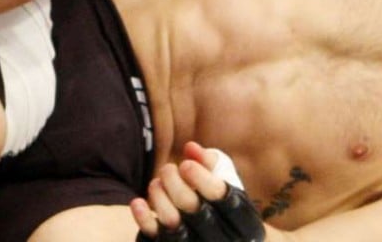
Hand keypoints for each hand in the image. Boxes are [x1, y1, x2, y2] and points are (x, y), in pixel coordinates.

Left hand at [131, 146, 264, 241]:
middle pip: (194, 208)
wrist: (218, 239)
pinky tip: (138, 202)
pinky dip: (143, 219)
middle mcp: (223, 239)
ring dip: (159, 196)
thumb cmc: (222, 201)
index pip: (221, 196)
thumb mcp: (225, 178)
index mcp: (244, 221)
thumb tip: (191, 149)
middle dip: (174, 182)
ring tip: (156, 183)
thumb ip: (211, 160)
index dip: (201, 177)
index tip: (185, 164)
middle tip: (168, 168)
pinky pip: (155, 238)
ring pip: (173, 223)